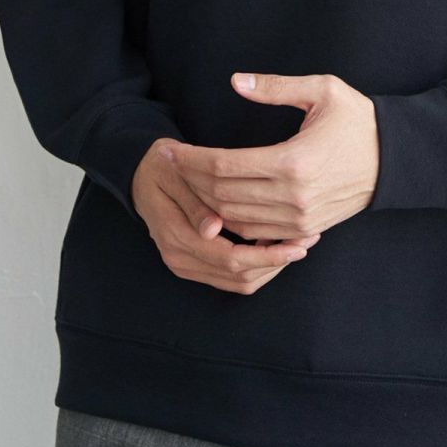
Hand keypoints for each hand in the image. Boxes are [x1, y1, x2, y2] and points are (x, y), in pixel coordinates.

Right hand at [132, 140, 321, 293]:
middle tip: (307, 243)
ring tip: (297, 244)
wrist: (140, 173)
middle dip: (276, 263)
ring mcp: (184, 264)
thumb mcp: (175, 173)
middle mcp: (178, 257)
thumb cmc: (163, 165)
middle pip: (238, 277)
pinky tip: (274, 246)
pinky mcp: (193, 263)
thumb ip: (194, 202)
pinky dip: (256, 266)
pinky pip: (230, 277)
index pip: (230, 258)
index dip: (268, 255)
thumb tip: (213, 230)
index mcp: (175, 235)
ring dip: (269, 267)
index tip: (298, 243)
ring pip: (237, 282)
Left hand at [174, 71, 380, 241]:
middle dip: (188, 181)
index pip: (224, 167)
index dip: (190, 160)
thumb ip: (275, 87)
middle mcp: (293, 196)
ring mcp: (299, 219)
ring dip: (204, 202)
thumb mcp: (322, 90)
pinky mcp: (304, 229)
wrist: (395, 159)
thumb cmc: (358, 120)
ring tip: (184, 182)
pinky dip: (230, 220)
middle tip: (167, 165)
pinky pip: (254, 233)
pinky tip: (214, 201)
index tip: (170, 150)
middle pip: (222, 196)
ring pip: (234, 219)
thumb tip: (236, 81)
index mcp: (294, 161)